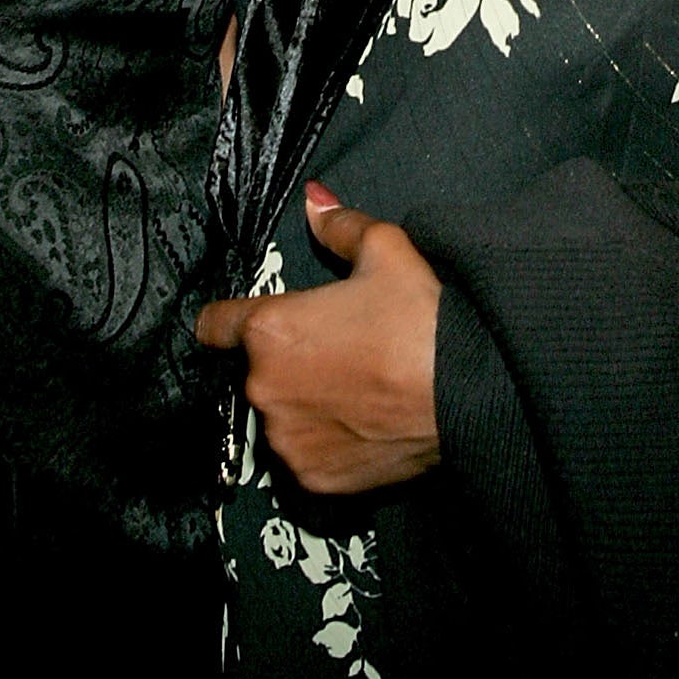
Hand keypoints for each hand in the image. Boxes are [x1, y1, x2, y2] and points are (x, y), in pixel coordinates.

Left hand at [195, 184, 441, 495]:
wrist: (464, 394)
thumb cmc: (418, 316)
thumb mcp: (385, 249)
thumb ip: (338, 226)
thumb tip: (313, 199)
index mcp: (270, 330)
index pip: (215, 325)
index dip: (226, 321)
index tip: (239, 324)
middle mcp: (263, 389)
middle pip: (258, 371)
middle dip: (286, 361)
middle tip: (335, 352)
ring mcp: (286, 440)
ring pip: (281, 416)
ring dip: (302, 405)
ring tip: (353, 392)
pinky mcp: (312, 479)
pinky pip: (305, 456)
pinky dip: (325, 443)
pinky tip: (361, 426)